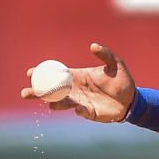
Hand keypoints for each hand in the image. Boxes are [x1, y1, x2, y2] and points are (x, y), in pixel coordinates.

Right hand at [21, 43, 135, 122]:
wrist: (132, 99)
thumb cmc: (122, 80)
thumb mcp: (116, 64)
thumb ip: (105, 55)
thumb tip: (93, 46)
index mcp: (76, 76)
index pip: (55, 74)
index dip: (42, 73)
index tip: (30, 73)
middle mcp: (74, 90)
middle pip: (51, 91)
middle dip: (37, 92)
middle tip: (26, 92)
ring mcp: (80, 102)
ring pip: (62, 103)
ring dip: (54, 103)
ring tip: (48, 103)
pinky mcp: (89, 113)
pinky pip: (81, 112)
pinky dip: (79, 110)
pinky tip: (78, 109)